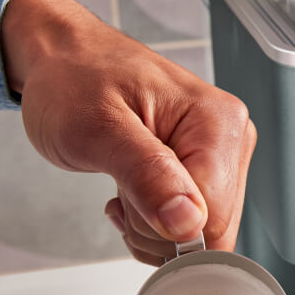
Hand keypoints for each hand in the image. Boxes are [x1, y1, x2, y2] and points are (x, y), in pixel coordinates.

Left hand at [1, 0, 256, 264]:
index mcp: (217, 123)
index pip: (212, 216)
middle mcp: (231, 139)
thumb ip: (146, 175)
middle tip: (121, 188)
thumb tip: (188, 221)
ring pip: (201, 234)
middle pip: (212, 229)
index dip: (161, 225)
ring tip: (125, 184)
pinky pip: (192, 226)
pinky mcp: (208, 170)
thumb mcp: (96, 129)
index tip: (123, 196)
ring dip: (152, 227)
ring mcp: (222, 156)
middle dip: (157, 228)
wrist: (64, 60)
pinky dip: (155, 224)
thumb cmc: (73, 80)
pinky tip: (134, 192)